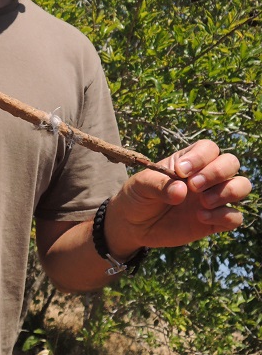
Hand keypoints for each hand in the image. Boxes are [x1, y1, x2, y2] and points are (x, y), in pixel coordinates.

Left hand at [106, 140, 251, 256]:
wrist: (132, 225)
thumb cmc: (137, 197)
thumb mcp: (139, 186)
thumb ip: (158, 185)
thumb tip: (181, 192)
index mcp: (187, 162)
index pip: (208, 148)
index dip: (200, 157)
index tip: (181, 172)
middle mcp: (204, 177)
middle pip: (231, 163)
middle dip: (217, 172)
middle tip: (194, 186)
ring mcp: (211, 198)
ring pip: (241, 186)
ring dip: (227, 192)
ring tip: (202, 202)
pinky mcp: (214, 221)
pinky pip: (235, 217)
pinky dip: (225, 216)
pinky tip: (200, 218)